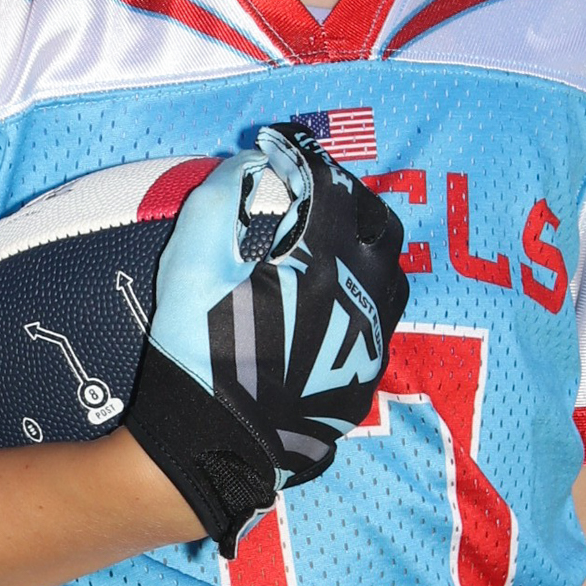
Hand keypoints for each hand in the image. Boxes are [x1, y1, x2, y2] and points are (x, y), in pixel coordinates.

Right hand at [126, 123, 406, 554]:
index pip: (328, 180)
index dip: (300, 155)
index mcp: (323, 252)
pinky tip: (334, 302)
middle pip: (378, 222)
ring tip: (331, 251)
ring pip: (393, 272)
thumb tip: (256, 167)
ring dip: (367, 249)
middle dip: (348, 199)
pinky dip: (364, 294)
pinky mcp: (371, 373)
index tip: (278, 147)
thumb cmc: (198, 342)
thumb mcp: (192, 255)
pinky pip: (383, 316)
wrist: (216, 438)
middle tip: (312, 199)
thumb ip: (225, 196)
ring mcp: (374, 334)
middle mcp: (363, 287)